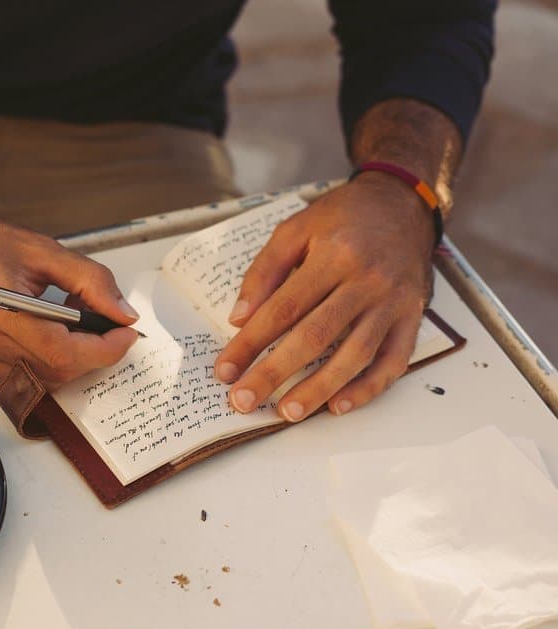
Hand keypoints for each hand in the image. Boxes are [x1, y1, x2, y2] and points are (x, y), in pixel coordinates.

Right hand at [0, 205, 139, 388]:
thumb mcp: (42, 250)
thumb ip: (90, 281)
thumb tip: (122, 313)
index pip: (64, 352)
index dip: (104, 350)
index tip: (126, 334)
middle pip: (55, 372)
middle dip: (91, 353)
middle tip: (105, 323)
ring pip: (40, 379)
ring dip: (69, 358)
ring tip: (73, 322)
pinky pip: (20, 374)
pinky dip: (44, 360)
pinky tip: (47, 331)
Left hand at [214, 173, 434, 419]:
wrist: (403, 203)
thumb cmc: (342, 218)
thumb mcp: (295, 229)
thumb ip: (265, 272)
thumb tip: (240, 319)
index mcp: (334, 255)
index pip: (284, 308)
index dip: (251, 342)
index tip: (225, 369)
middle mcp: (367, 281)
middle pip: (316, 336)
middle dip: (275, 373)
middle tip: (245, 400)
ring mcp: (394, 303)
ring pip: (355, 355)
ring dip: (319, 389)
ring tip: (288, 412)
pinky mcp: (414, 318)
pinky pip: (393, 361)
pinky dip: (367, 388)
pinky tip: (338, 405)